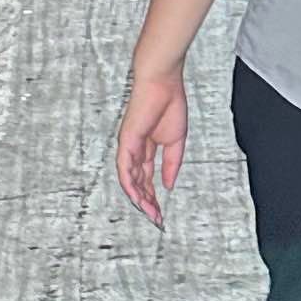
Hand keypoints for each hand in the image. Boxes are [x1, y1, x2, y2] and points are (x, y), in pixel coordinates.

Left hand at [115, 56, 188, 223]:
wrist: (163, 82)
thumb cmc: (169, 102)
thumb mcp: (176, 142)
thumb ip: (172, 164)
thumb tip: (169, 185)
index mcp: (147, 147)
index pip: (147, 178)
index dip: (153, 195)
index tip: (160, 210)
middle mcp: (135, 149)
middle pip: (138, 182)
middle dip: (147, 201)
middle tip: (155, 217)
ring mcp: (129, 145)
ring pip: (129, 179)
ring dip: (139, 198)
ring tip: (149, 212)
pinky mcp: (126, 141)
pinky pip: (124, 168)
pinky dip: (130, 184)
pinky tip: (137, 197)